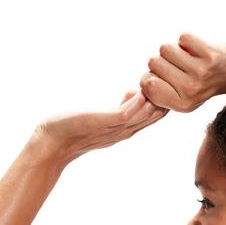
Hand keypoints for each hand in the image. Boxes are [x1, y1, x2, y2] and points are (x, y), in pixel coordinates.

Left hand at [34, 89, 167, 162]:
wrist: (53, 141)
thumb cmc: (73, 126)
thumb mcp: (103, 116)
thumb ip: (119, 106)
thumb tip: (132, 91)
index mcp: (125, 129)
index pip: (153, 116)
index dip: (164, 102)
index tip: (167, 85)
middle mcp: (124, 131)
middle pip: (153, 117)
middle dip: (164, 101)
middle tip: (173, 83)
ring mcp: (116, 128)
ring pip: (143, 116)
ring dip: (153, 102)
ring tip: (163, 84)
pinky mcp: (105, 123)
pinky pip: (126, 114)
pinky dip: (135, 104)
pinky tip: (141, 92)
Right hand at [138, 32, 225, 112]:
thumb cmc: (205, 84)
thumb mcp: (184, 98)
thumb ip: (161, 92)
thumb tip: (143, 82)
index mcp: (182, 104)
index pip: (147, 85)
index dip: (150, 76)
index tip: (163, 76)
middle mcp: (190, 90)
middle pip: (153, 63)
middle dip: (163, 60)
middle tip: (181, 66)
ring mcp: (200, 71)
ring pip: (165, 48)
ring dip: (175, 49)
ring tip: (189, 58)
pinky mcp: (208, 52)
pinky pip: (182, 37)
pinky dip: (188, 40)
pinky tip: (199, 50)